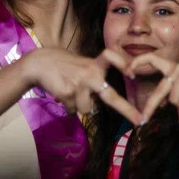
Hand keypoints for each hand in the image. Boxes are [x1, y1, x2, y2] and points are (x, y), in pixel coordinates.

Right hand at [21, 47, 143, 123]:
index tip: (132, 75)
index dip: (122, 64)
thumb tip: (98, 99)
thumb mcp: (81, 64)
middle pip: (111, 95)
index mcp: (94, 64)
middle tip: (139, 120)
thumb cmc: (63, 64)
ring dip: (79, 105)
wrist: (39, 63)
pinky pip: (72, 110)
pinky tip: (61, 94)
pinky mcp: (67, 94)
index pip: (112, 57)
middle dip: (126, 110)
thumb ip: (93, 76)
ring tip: (70, 92)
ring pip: (87, 109)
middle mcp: (89, 74)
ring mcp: (79, 85)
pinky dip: (68, 106)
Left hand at [127, 53, 178, 129]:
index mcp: (174, 66)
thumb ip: (169, 91)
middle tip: (144, 120)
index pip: (153, 58)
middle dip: (151, 106)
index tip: (128, 72)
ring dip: (178, 109)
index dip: (139, 62)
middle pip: (160, 90)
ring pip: (171, 100)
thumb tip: (157, 104)